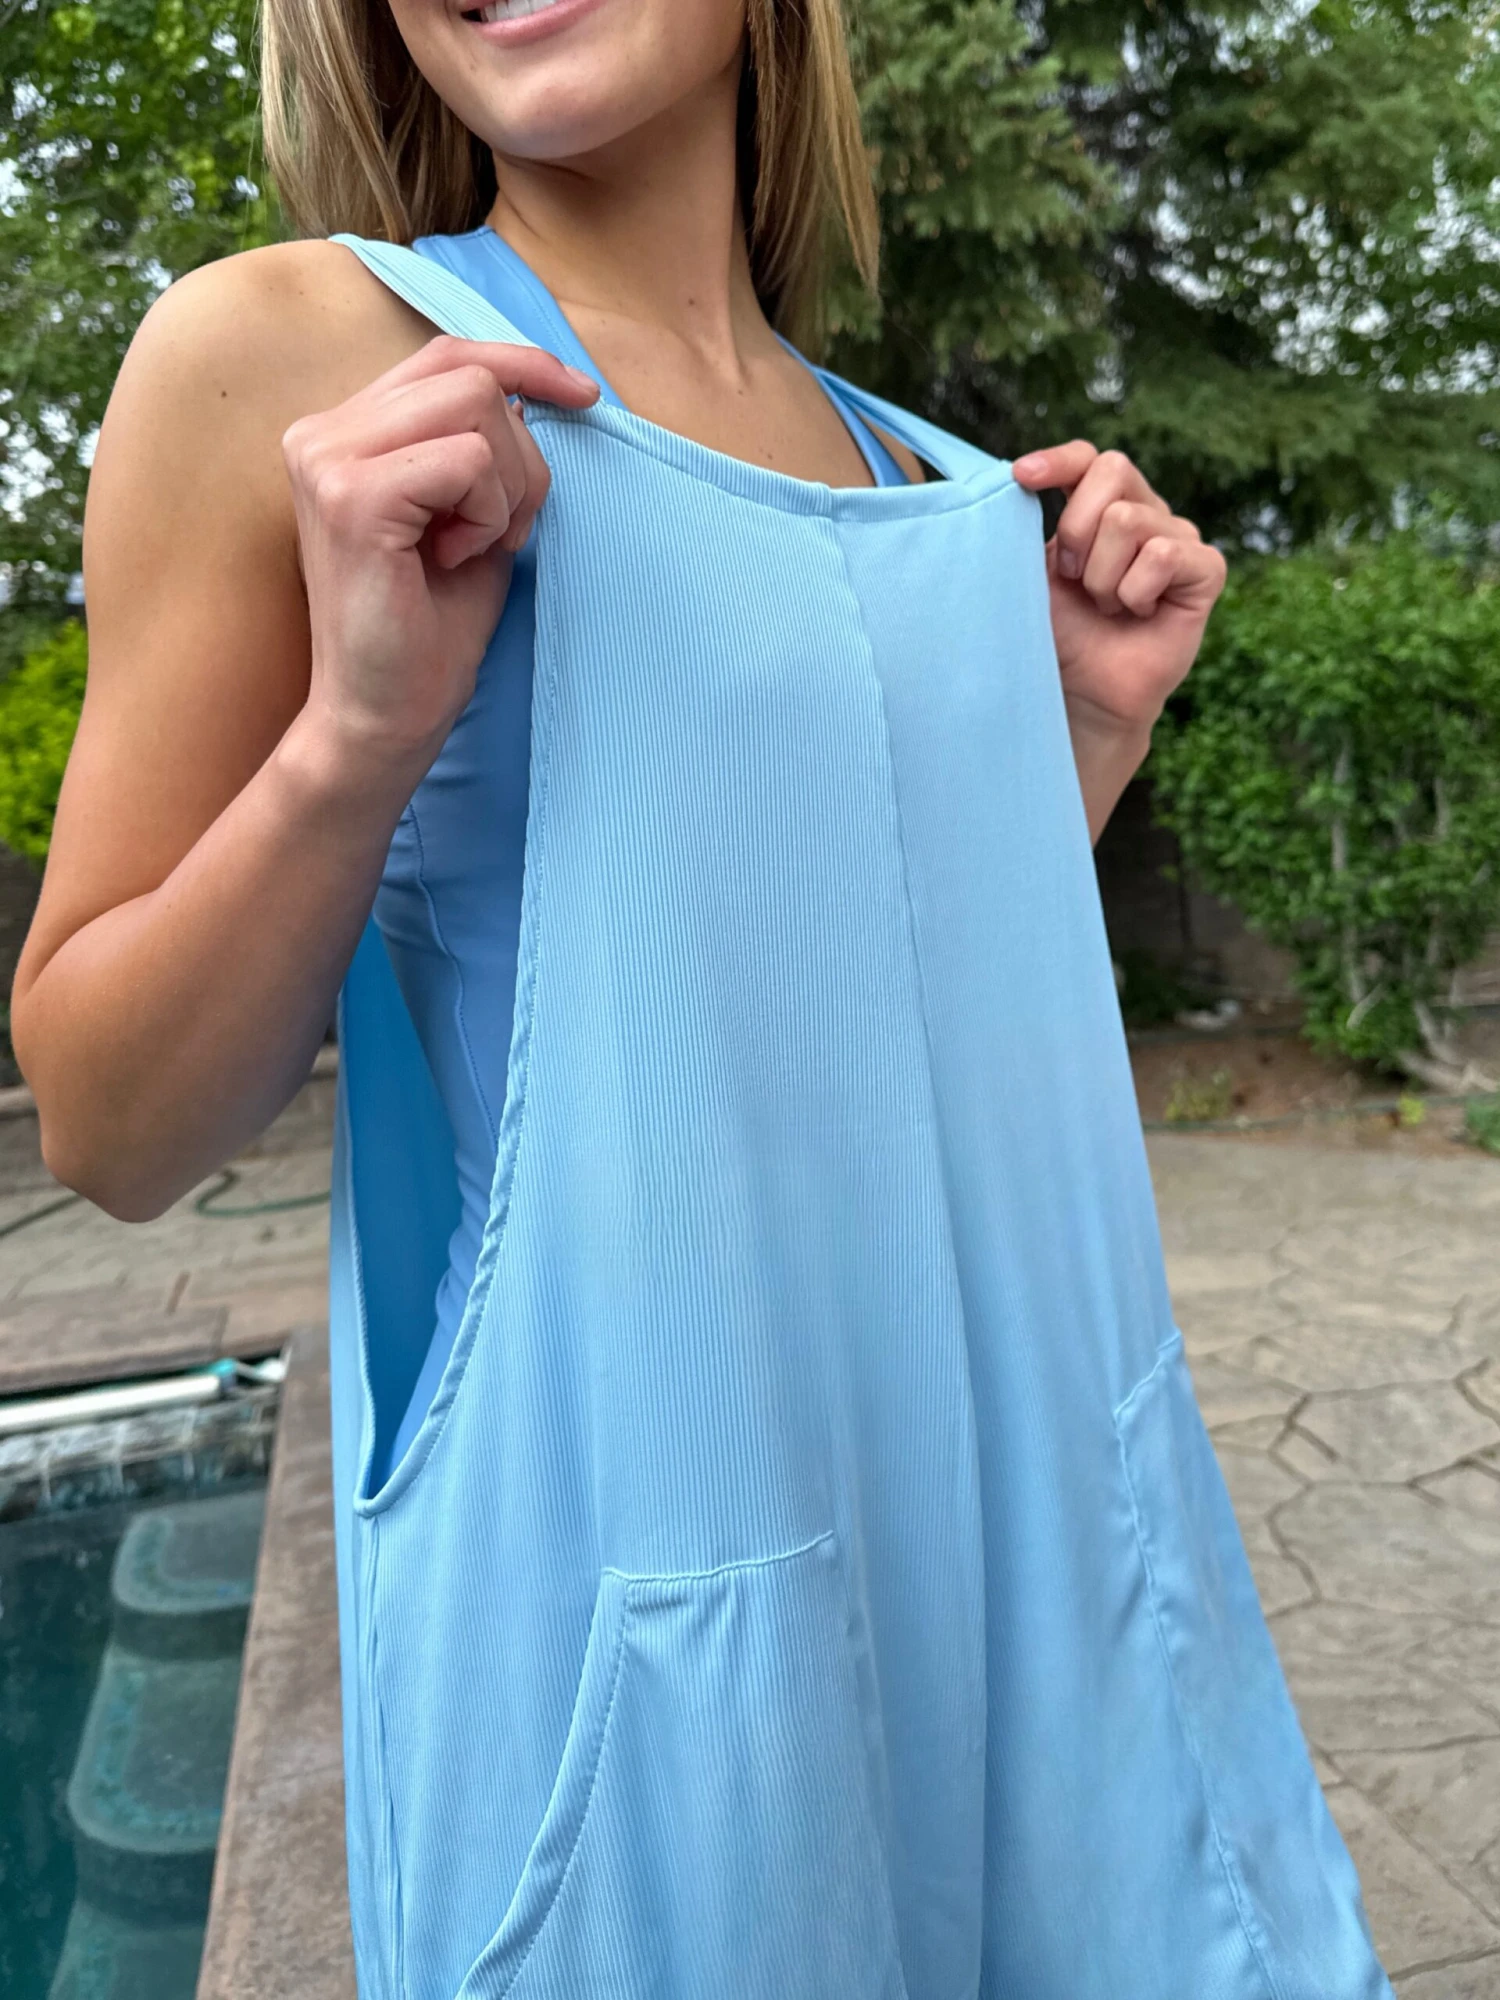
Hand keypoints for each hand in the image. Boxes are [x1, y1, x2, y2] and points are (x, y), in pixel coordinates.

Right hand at [282, 335, 598, 771]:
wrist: (384, 716)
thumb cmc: (428, 630)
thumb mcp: (469, 518)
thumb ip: (484, 451)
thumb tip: (532, 389)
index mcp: (341, 430)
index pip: (446, 354)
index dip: (523, 363)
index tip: (585, 396)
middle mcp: (321, 432)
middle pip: (471, 376)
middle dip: (520, 458)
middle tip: (497, 534)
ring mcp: (328, 459)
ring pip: (477, 406)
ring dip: (505, 488)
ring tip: (468, 548)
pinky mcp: (352, 497)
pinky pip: (470, 462)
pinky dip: (487, 514)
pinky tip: (453, 560)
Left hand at [1011, 443, 1225, 753]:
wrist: (1084, 693)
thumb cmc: (1061, 634)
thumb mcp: (1035, 574)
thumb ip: (1032, 527)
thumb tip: (1017, 479)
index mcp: (1103, 507)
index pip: (1089, 459)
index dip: (1059, 461)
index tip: (1022, 477)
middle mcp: (1146, 513)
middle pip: (1113, 472)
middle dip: (1077, 530)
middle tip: (1074, 579)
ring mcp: (1180, 538)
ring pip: (1129, 521)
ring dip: (1102, 577)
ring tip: (1108, 607)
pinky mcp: (1206, 570)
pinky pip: (1163, 555)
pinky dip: (1135, 592)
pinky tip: (1138, 614)